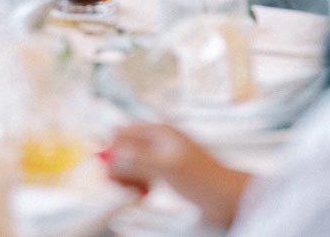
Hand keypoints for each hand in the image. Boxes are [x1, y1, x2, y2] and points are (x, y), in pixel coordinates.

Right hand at [106, 122, 247, 227]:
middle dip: (119, 164)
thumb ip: (137, 159)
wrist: (224, 196)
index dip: (112, 146)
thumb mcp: (165, 167)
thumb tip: (113, 154)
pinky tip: (143, 193)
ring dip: (128, 176)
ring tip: (132, 190)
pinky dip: (139, 183)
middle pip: (126, 147)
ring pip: (133, 163)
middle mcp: (159, 141)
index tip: (105, 165)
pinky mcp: (166, 173)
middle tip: (117, 182)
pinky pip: (143, 175)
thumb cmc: (201, 178)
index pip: (124, 131)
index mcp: (159, 132)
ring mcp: (162, 157)